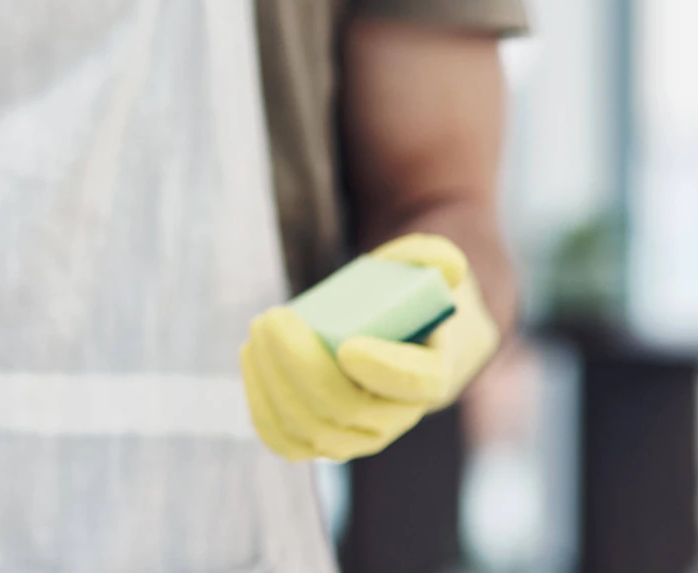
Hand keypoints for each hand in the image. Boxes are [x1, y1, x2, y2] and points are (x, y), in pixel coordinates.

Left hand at [240, 233, 500, 461]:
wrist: (394, 339)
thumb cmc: (403, 298)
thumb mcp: (425, 269)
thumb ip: (435, 257)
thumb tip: (446, 265)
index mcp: (432, 375)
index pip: (414, 385)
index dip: (384, 371)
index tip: (347, 345)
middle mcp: (396, 417)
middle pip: (347, 408)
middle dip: (301, 365)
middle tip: (271, 317)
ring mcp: (357, 436)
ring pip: (312, 430)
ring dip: (274, 383)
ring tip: (257, 333)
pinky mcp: (320, 440)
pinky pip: (286, 440)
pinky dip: (262, 406)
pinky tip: (251, 359)